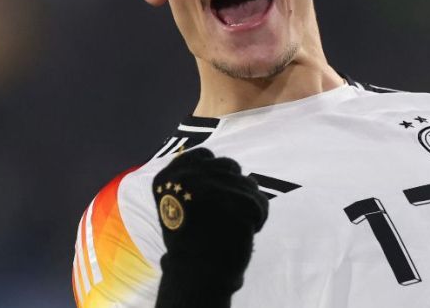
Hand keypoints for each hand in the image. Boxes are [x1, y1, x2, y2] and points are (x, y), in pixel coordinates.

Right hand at [152, 147, 268, 306]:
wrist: (197, 275)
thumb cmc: (190, 241)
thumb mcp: (178, 203)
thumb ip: (196, 180)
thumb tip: (236, 171)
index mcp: (169, 177)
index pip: (204, 154)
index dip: (216, 172)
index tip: (214, 194)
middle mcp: (188, 178)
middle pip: (230, 165)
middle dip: (234, 186)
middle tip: (225, 213)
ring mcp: (213, 190)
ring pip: (248, 183)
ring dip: (248, 203)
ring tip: (233, 225)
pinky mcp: (236, 204)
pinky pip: (260, 201)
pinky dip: (258, 217)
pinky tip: (245, 231)